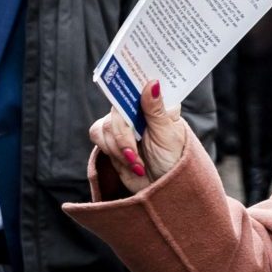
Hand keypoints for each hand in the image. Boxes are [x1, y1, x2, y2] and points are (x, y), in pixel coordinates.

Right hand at [89, 80, 191, 194]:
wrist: (162, 188)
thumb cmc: (174, 160)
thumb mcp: (168, 134)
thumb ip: (156, 109)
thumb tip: (152, 82)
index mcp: (157, 104)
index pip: (139, 84)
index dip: (129, 84)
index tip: (128, 92)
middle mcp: (138, 110)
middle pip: (116, 108)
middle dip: (123, 134)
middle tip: (134, 154)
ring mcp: (124, 124)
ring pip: (105, 124)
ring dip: (118, 146)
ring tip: (136, 162)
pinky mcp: (111, 139)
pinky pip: (98, 135)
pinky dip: (110, 150)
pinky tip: (127, 162)